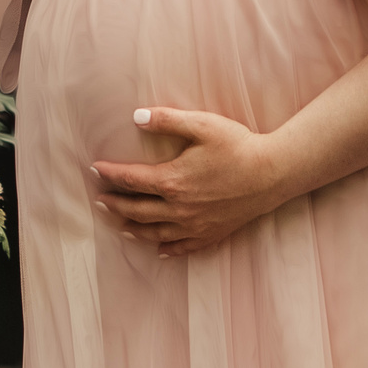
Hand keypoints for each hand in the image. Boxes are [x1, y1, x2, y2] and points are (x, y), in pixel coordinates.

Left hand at [91, 106, 284, 257]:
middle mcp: (179, 208)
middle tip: (99, 201)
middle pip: (136, 211)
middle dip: (114, 205)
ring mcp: (195, 225)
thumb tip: (135, 116)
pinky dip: (168, 250)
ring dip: (133, 230)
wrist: (273, 174)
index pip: (130, 180)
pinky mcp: (212, 234)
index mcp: (172, 180)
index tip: (94, 169)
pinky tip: (160, 250)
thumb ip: (166, 119)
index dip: (109, 174)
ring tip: (119, 226)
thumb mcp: (201, 124)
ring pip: (155, 233)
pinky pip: (183, 247)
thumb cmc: (238, 146)